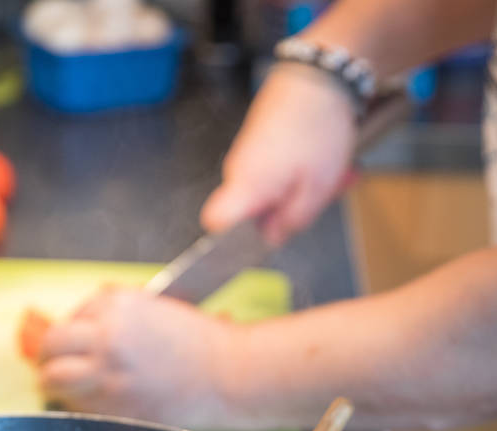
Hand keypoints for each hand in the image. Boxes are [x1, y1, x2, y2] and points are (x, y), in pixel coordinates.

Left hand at [35, 286, 242, 427]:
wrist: (230, 373)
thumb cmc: (201, 342)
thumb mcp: (155, 310)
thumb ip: (116, 316)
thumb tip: (78, 329)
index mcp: (117, 305)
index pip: (74, 315)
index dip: (76, 330)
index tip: (83, 341)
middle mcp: (106, 336)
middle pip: (52, 344)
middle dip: (51, 354)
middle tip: (55, 363)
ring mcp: (107, 373)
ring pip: (53, 377)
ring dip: (55, 380)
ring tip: (62, 385)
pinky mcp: (114, 406)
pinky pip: (76, 407)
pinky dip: (78, 405)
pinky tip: (95, 402)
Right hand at [201, 64, 357, 244]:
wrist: (320, 73)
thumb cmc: (317, 129)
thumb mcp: (318, 190)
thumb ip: (292, 222)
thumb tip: (274, 238)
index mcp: (247, 185)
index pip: (216, 223)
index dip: (230, 239)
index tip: (256, 240)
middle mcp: (238, 170)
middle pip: (251, 212)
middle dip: (286, 212)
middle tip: (321, 197)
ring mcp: (247, 154)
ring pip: (268, 191)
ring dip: (300, 189)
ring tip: (332, 174)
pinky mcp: (259, 142)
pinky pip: (275, 170)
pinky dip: (299, 171)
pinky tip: (323, 161)